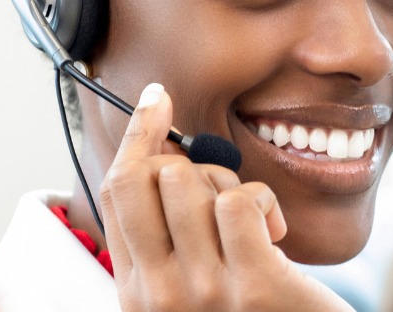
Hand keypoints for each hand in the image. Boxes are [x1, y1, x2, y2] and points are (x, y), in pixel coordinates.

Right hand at [97, 83, 348, 311]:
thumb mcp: (194, 284)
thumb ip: (171, 236)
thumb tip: (163, 153)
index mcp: (135, 292)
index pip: (116, 192)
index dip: (137, 136)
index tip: (156, 99)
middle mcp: (158, 296)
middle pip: (149, 178)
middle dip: (194, 167)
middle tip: (227, 199)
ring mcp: (203, 293)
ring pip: (194, 183)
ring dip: (234, 186)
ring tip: (256, 227)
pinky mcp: (254, 287)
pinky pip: (239, 202)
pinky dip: (264, 203)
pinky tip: (276, 234)